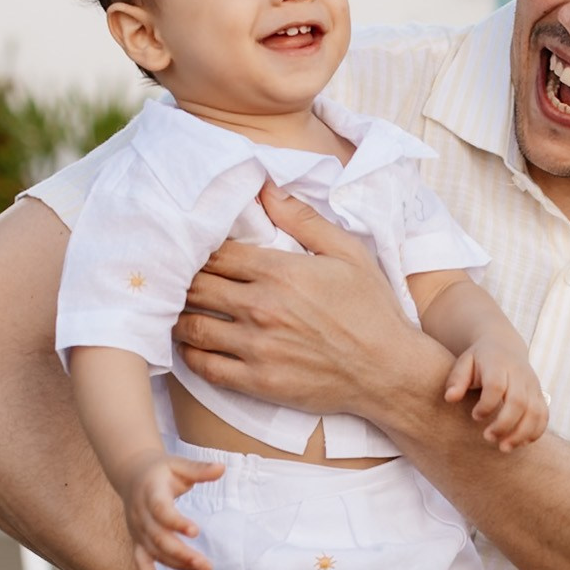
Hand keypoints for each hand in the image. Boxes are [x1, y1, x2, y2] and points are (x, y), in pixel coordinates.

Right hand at [114, 453, 222, 569]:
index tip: (196, 531)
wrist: (132, 474)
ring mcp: (137, 530)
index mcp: (150, 493)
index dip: (176, 522)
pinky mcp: (137, 540)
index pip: (161, 510)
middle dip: (182, 553)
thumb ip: (200, 470)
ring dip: (176, 564)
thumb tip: (222, 468)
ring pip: (154, 552)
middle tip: (207, 564)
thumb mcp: (179, 464)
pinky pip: (140, 561)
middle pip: (159, 538)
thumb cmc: (162, 470)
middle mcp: (140, 514)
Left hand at [175, 185, 444, 421]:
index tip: (196, 252)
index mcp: (280, 272)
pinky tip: (193, 346)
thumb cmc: (373, 310)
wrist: (391, 371)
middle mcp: (262, 307)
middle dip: (182, 281)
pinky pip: (204, 366)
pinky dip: (189, 355)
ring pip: (191, 326)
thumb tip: (265, 188)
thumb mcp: (348, 254)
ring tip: (180, 310)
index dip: (199, 251)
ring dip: (179, 317)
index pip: (215, 253)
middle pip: (195, 287)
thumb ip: (303, 219)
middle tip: (178, 280)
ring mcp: (257, 347)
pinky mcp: (258, 381)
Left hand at [443, 338, 549, 450]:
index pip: (496, 386)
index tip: (475, 416)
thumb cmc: (479, 360)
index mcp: (498, 365)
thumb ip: (456, 380)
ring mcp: (533, 386)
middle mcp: (520, 375)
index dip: (486, 405)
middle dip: (504, 425)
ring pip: (535, 412)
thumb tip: (450, 398)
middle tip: (488, 438)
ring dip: (521, 434)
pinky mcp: (540, 396)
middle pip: (519, 402)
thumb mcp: (464, 363)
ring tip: (504, 448)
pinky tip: (520, 443)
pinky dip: (534, 432)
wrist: (505, 347)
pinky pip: (543, 416)